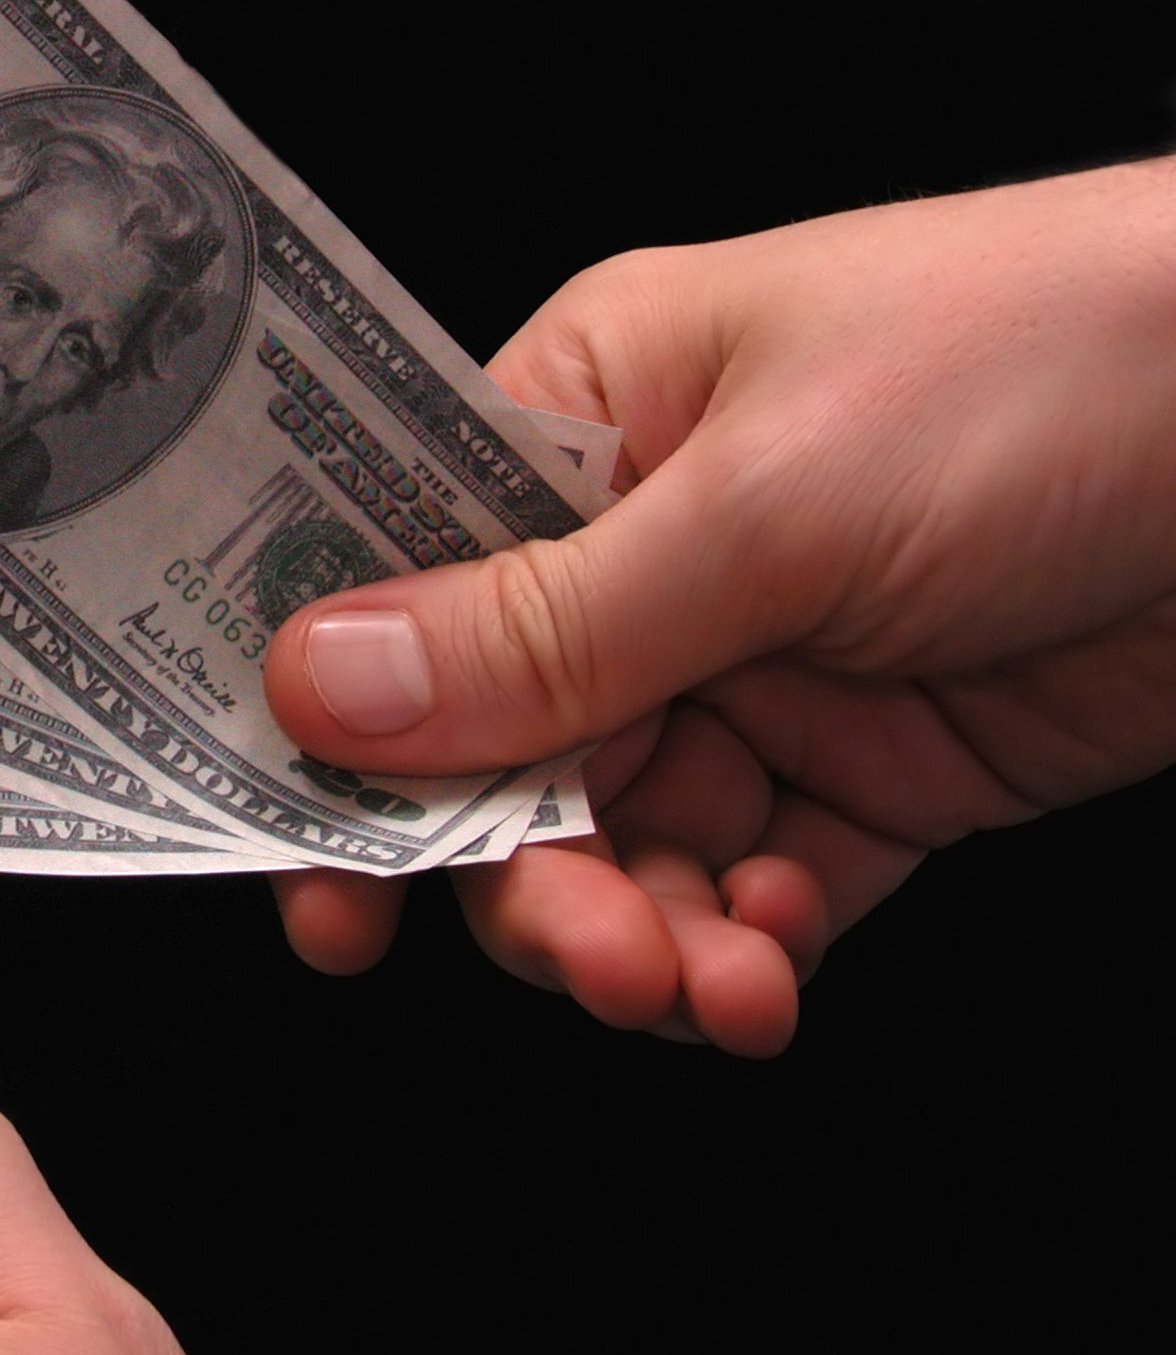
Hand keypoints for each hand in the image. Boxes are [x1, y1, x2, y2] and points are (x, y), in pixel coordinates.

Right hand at [262, 158, 1175, 1054]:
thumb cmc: (1040, 370)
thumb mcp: (770, 500)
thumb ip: (546, 623)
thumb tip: (314, 682)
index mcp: (579, 418)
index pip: (392, 576)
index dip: (333, 725)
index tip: (313, 871)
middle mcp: (640, 545)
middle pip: (495, 742)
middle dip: (521, 869)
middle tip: (584, 954)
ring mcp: (752, 659)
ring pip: (616, 836)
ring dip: (635, 931)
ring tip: (705, 984)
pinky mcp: (865, 762)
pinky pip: (745, 882)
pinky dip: (740, 942)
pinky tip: (774, 957)